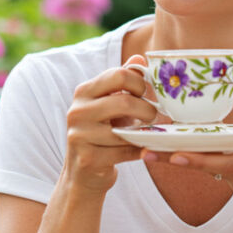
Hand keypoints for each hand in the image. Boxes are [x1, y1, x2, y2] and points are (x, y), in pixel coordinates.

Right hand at [61, 55, 159, 196]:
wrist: (83, 174)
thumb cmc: (102, 134)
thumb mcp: (110, 105)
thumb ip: (124, 82)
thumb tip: (140, 58)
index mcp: (83, 92)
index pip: (119, 74)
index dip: (141, 84)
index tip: (148, 95)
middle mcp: (77, 111)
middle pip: (123, 101)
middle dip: (147, 109)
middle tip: (155, 117)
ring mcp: (79, 136)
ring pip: (124, 130)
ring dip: (144, 133)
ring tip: (150, 133)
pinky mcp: (87, 159)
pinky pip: (124, 151)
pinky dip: (140, 150)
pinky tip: (146, 150)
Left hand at [156, 92, 232, 215]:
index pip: (231, 161)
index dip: (204, 160)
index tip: (177, 155)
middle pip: (210, 167)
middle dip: (179, 160)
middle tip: (149, 153)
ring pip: (208, 170)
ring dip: (182, 161)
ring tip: (151, 150)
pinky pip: (213, 173)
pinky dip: (197, 163)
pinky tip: (173, 153)